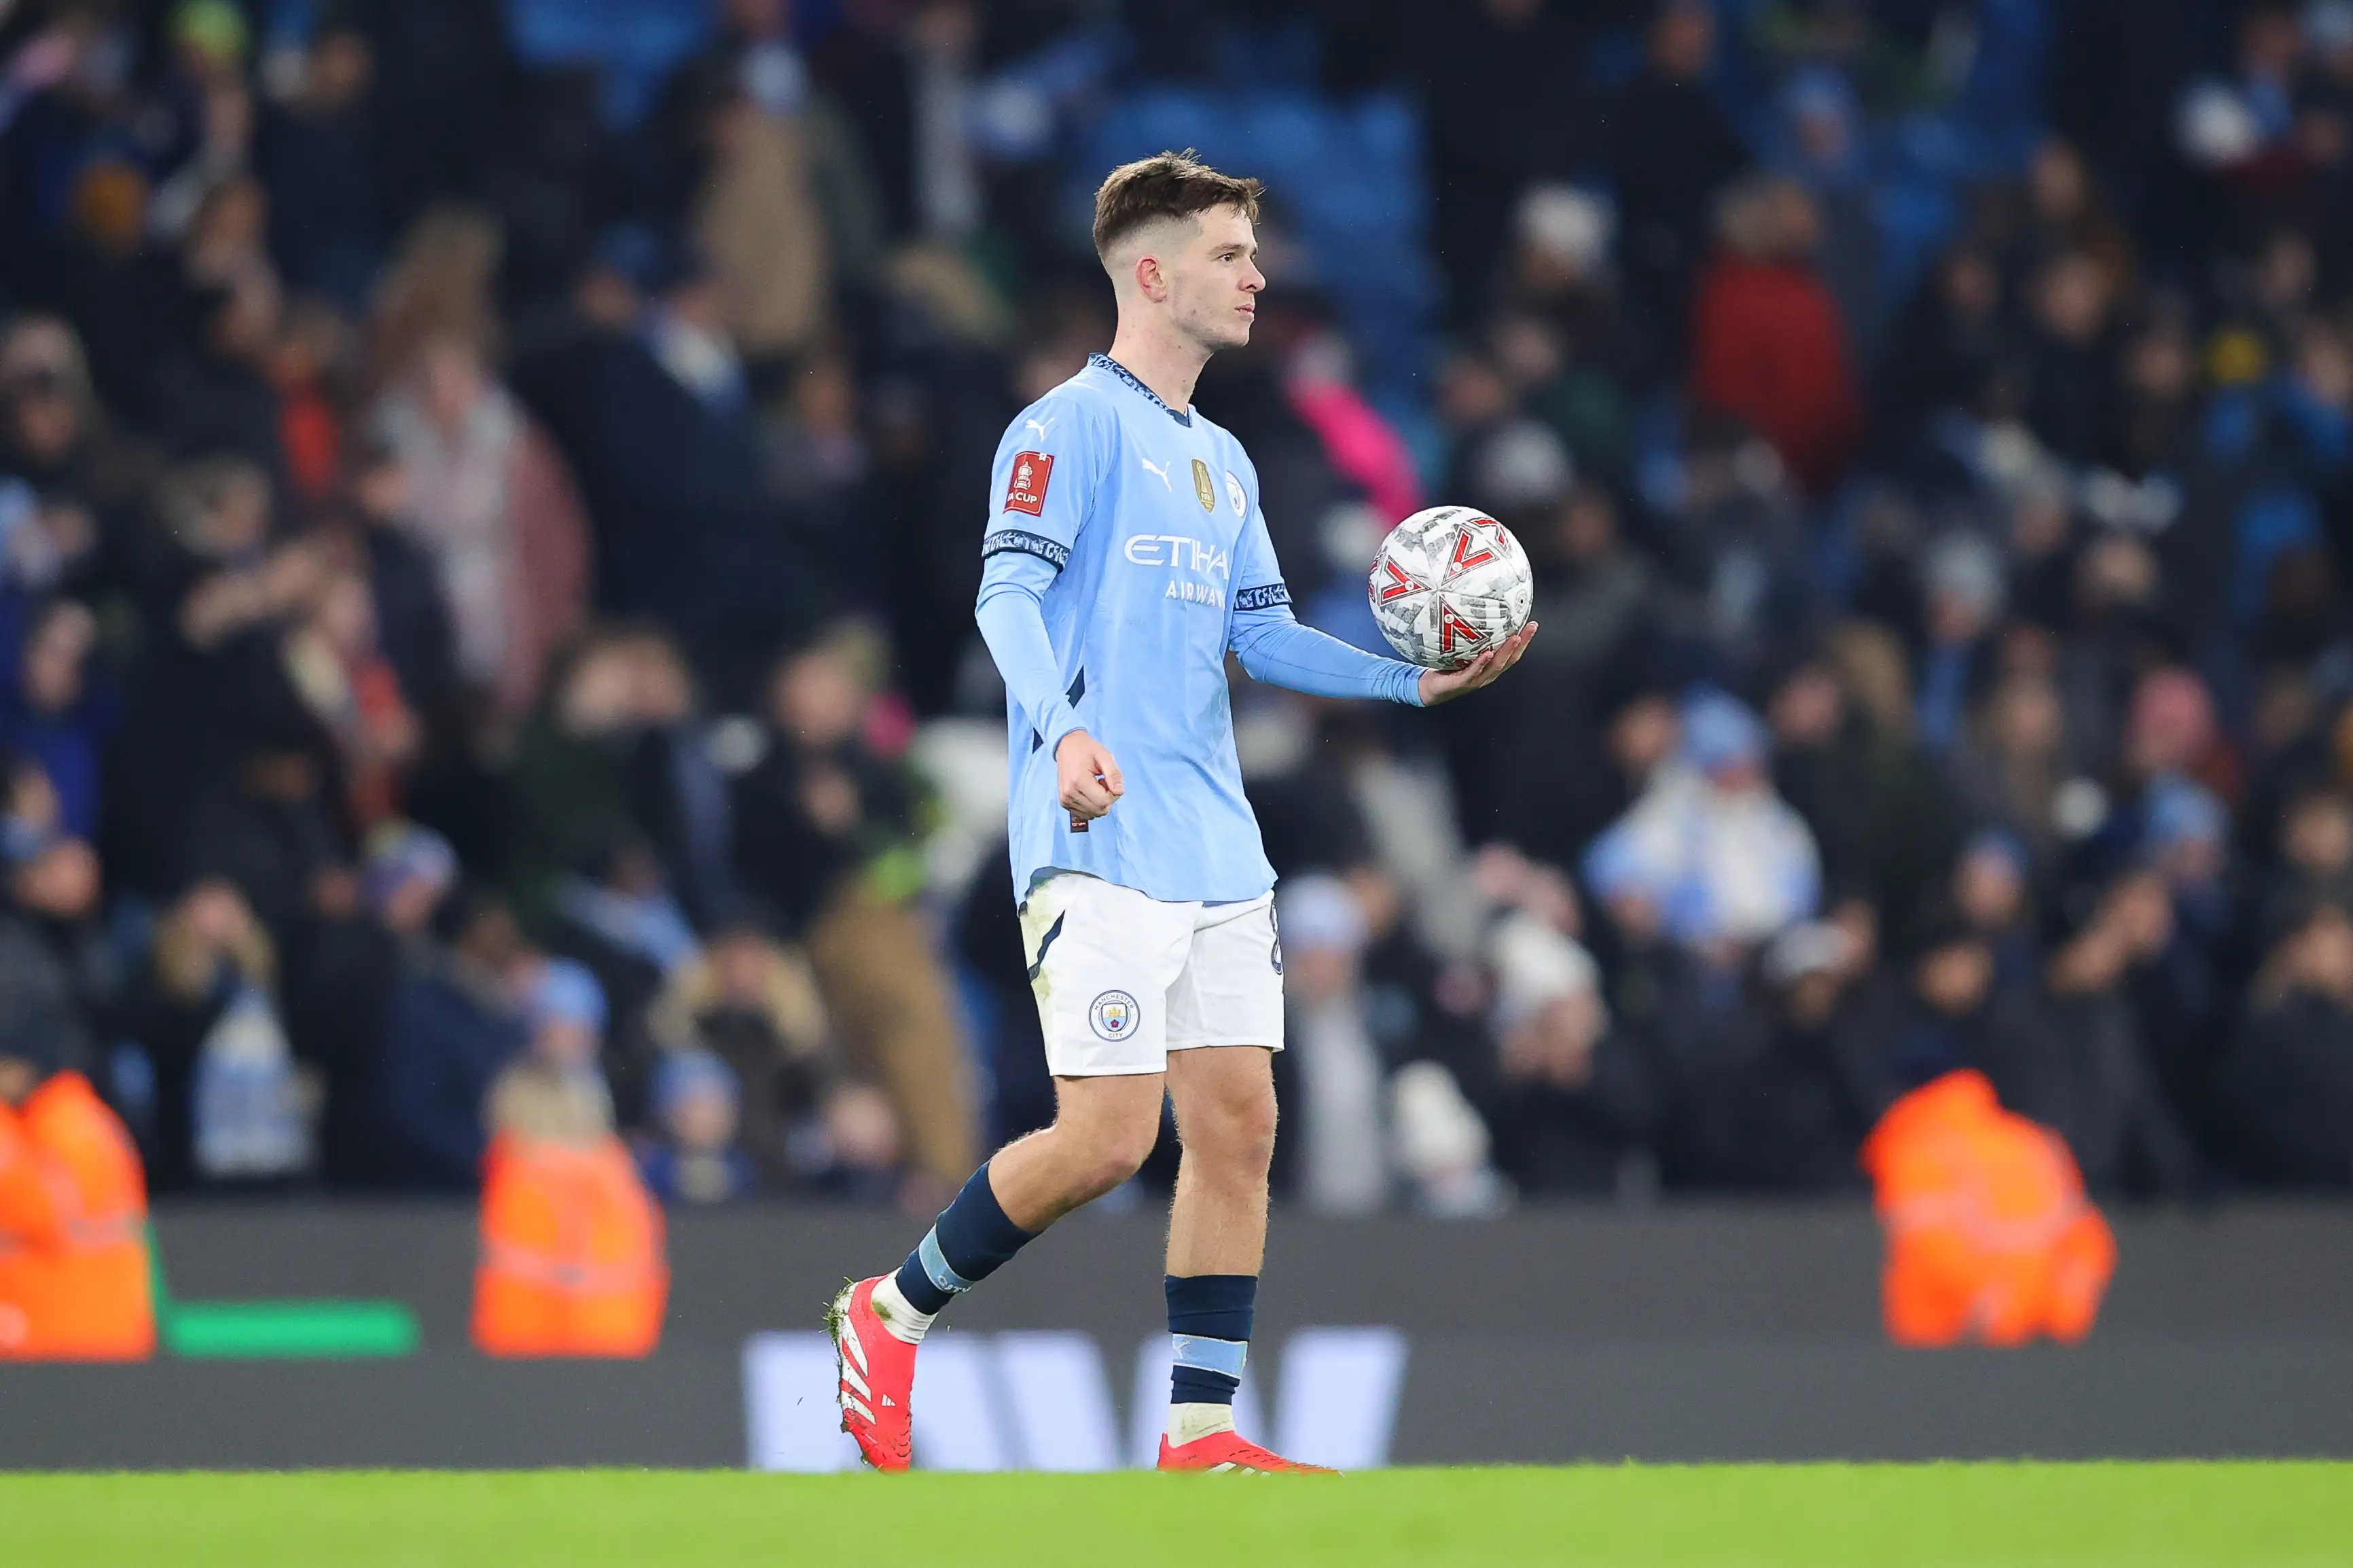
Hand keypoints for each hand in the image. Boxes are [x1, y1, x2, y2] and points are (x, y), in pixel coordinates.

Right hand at [1056, 729, 1123, 822]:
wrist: (1066, 746)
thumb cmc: (1087, 749)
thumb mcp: (1105, 756)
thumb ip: (1114, 774)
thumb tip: (1120, 792)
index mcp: (1079, 781)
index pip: (1104, 801)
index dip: (1113, 793)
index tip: (1108, 780)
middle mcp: (1069, 794)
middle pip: (1099, 810)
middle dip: (1107, 799)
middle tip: (1103, 781)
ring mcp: (1065, 800)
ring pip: (1093, 814)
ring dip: (1099, 802)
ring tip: (1094, 785)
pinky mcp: (1064, 803)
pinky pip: (1085, 813)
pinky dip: (1091, 805)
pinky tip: (1088, 791)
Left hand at [1418, 622, 1537, 705]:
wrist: (1430, 689)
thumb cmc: (1446, 669)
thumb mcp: (1462, 651)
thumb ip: (1471, 637)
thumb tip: (1473, 611)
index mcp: (1490, 666)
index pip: (1512, 652)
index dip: (1524, 640)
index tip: (1532, 625)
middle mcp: (1487, 674)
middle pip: (1510, 658)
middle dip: (1522, 643)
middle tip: (1530, 628)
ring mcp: (1477, 679)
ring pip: (1496, 665)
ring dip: (1506, 651)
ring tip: (1515, 638)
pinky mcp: (1463, 683)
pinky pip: (1474, 672)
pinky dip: (1481, 663)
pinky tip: (1487, 654)